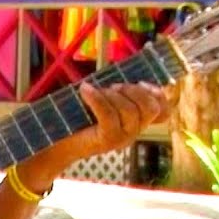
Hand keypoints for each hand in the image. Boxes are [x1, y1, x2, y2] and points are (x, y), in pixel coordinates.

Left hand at [17, 82, 169, 188]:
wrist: (54, 143)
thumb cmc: (76, 119)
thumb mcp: (99, 102)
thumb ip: (115, 92)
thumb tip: (122, 75)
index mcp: (136, 123)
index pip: (164, 111)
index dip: (159, 94)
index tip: (142, 82)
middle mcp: (133, 132)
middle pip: (151, 108)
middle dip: (134, 90)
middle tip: (112, 86)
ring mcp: (122, 139)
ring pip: (131, 111)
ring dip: (112, 95)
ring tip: (95, 91)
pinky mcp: (107, 141)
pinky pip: (109, 115)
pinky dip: (96, 98)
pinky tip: (84, 90)